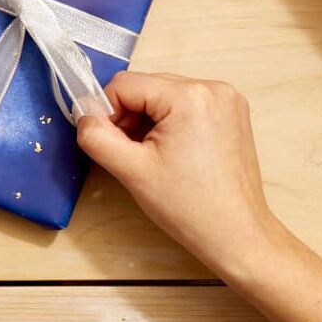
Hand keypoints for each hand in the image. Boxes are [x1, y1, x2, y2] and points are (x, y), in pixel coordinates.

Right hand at [76, 72, 284, 280]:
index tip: (110, 144)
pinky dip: (170, 122)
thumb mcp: (131, 171)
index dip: (107, 112)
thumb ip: (96, 136)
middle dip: (129, 116)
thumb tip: (83, 113)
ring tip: (153, 156)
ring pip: (163, 95)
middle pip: (145, 87)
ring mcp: (226, 99)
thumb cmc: (191, 208)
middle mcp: (212, 88)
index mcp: (189, 96)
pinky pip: (185, 103)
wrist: (238, 236)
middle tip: (131, 154)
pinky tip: (172, 152)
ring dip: (148, 119)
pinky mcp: (231, 112)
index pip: (124, 85)